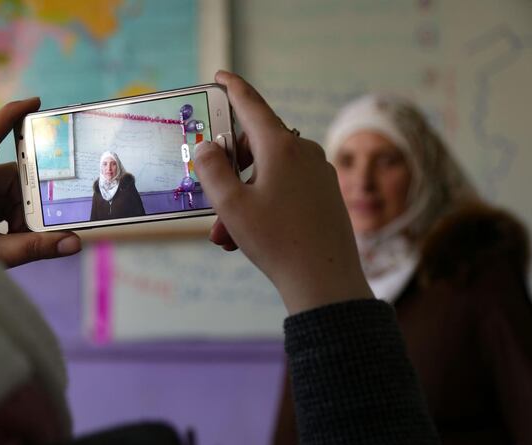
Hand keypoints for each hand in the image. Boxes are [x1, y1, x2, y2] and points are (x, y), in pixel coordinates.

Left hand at [0, 98, 80, 267]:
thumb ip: (34, 248)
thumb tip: (72, 242)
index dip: (9, 116)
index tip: (35, 103)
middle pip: (9, 177)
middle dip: (29, 199)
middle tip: (44, 221)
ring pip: (7, 195)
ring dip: (21, 216)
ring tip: (23, 239)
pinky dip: (11, 223)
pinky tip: (14, 241)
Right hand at [194, 71, 371, 313]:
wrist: (324, 280)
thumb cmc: (277, 241)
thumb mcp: (231, 205)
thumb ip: (212, 170)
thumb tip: (207, 147)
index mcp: (281, 147)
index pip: (252, 105)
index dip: (233, 89)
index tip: (220, 76)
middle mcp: (304, 153)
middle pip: (255, 147)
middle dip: (228, 173)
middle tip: (212, 203)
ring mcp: (318, 174)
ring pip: (267, 175)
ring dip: (242, 199)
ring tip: (226, 235)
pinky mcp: (325, 194)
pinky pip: (285, 190)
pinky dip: (262, 206)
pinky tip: (249, 237)